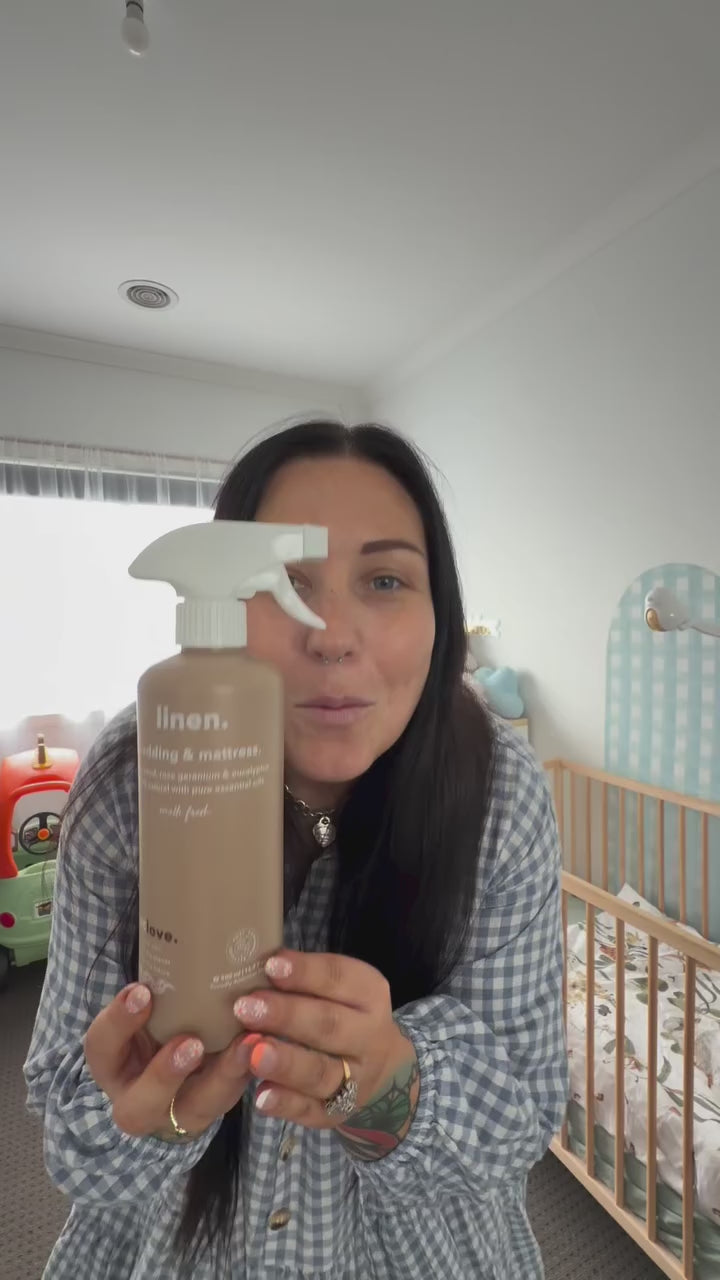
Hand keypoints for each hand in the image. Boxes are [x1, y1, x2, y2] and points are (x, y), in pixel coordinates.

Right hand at [85, 984, 255, 1139]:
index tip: (142, 990)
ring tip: (247, 1041)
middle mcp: (137, 1099)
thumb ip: (156, 985)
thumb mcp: (147, 1007)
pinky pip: (230, 1100)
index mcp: (112, 1065)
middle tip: (192, 1042)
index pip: (101, 1047)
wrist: (180, 1065)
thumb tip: (173, 918)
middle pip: (138, 1106)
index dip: (118, 1022)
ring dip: (222, 1076)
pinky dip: (248, 1071)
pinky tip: (264, 1044)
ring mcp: (176, 1114)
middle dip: (165, 1075)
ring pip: (195, 1111)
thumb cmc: (159, 1021)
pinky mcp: (213, 1110)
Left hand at [233, 951, 419, 1151]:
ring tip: (254, 1053)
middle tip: (246, 1007)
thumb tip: (255, 962)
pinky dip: (287, 1105)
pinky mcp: (337, 1113)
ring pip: (321, 1072)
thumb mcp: (340, 989)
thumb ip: (305, 979)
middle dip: (287, 1016)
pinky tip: (262, 1097)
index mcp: (368, 995)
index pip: (339, 978)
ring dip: (286, 1063)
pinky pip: (312, 1110)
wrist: (383, 1069)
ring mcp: (355, 1079)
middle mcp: (368, 1037)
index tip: (270, 965)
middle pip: (329, 1025)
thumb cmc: (343, 1013)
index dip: (306, 972)